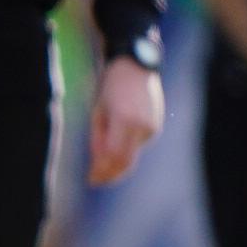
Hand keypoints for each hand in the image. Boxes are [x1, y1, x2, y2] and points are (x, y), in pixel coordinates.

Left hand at [86, 57, 163, 185]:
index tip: (91, 179)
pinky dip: (125, 151)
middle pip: (127, 161)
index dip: (103, 171)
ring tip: (100, 169)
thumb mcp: (98, 111)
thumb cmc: (110, 85)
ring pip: (133, 155)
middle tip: (95, 181)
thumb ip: (98, 138)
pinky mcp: (155, 127)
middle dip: (111, 174)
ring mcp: (152, 127)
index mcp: (125, 120)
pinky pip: (137, 145)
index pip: (114, 156)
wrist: (136, 65)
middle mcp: (142, 126)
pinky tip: (114, 150)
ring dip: (117, 164)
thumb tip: (97, 164)